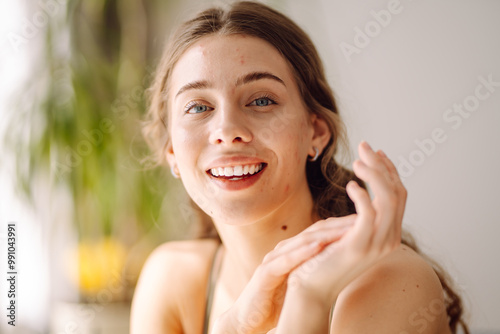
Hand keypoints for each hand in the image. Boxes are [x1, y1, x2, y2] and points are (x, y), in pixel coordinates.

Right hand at [213, 216, 355, 333]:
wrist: (249, 319)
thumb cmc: (277, 301)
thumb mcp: (300, 281)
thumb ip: (315, 269)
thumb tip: (342, 265)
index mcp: (293, 251)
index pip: (321, 233)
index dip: (343, 226)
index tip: (367, 221)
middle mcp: (283, 250)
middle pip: (314, 232)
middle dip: (338, 224)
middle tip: (362, 217)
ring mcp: (273, 259)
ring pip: (301, 241)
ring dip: (325, 234)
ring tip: (346, 228)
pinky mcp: (265, 273)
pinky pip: (285, 260)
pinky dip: (302, 252)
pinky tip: (318, 247)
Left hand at [287, 141, 405, 306]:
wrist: (310, 287)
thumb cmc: (324, 257)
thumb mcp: (346, 231)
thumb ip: (360, 214)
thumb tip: (361, 189)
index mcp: (388, 233)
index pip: (398, 194)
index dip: (389, 170)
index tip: (376, 152)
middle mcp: (389, 238)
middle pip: (397, 192)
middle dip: (382, 165)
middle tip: (364, 146)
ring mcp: (377, 244)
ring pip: (389, 198)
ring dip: (374, 174)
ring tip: (356, 161)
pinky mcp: (359, 245)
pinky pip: (369, 213)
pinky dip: (362, 194)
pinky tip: (349, 185)